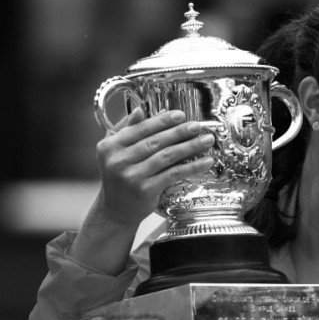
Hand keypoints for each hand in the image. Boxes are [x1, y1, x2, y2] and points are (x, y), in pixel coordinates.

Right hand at [71, 108, 214, 274]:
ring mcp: (131, 176)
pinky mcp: (145, 190)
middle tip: (198, 126)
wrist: (115, 210)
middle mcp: (118, 161)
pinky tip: (206, 162)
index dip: (162, 121)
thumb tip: (141, 109)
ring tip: (207, 140)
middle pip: (155, 142)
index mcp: (109, 146)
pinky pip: (173, 174)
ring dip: (190, 147)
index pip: (140, 129)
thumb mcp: (116, 152)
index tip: (180, 115)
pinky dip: (192, 167)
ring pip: (167, 156)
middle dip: (180, 132)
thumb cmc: (119, 176)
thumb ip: (127, 130)